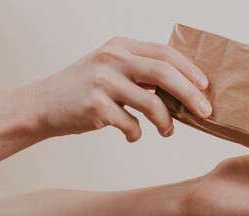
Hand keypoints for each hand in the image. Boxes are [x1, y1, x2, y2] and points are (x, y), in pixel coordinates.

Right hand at [23, 36, 209, 141]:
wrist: (43, 105)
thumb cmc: (87, 90)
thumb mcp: (112, 69)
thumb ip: (142, 72)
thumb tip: (187, 89)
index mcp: (121, 47)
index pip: (164, 53)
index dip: (189, 70)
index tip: (205, 86)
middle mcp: (112, 59)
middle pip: (164, 74)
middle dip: (190, 95)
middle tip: (205, 113)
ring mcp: (102, 82)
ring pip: (152, 104)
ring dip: (166, 123)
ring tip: (167, 132)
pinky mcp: (95, 106)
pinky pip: (131, 125)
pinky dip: (137, 134)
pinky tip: (132, 136)